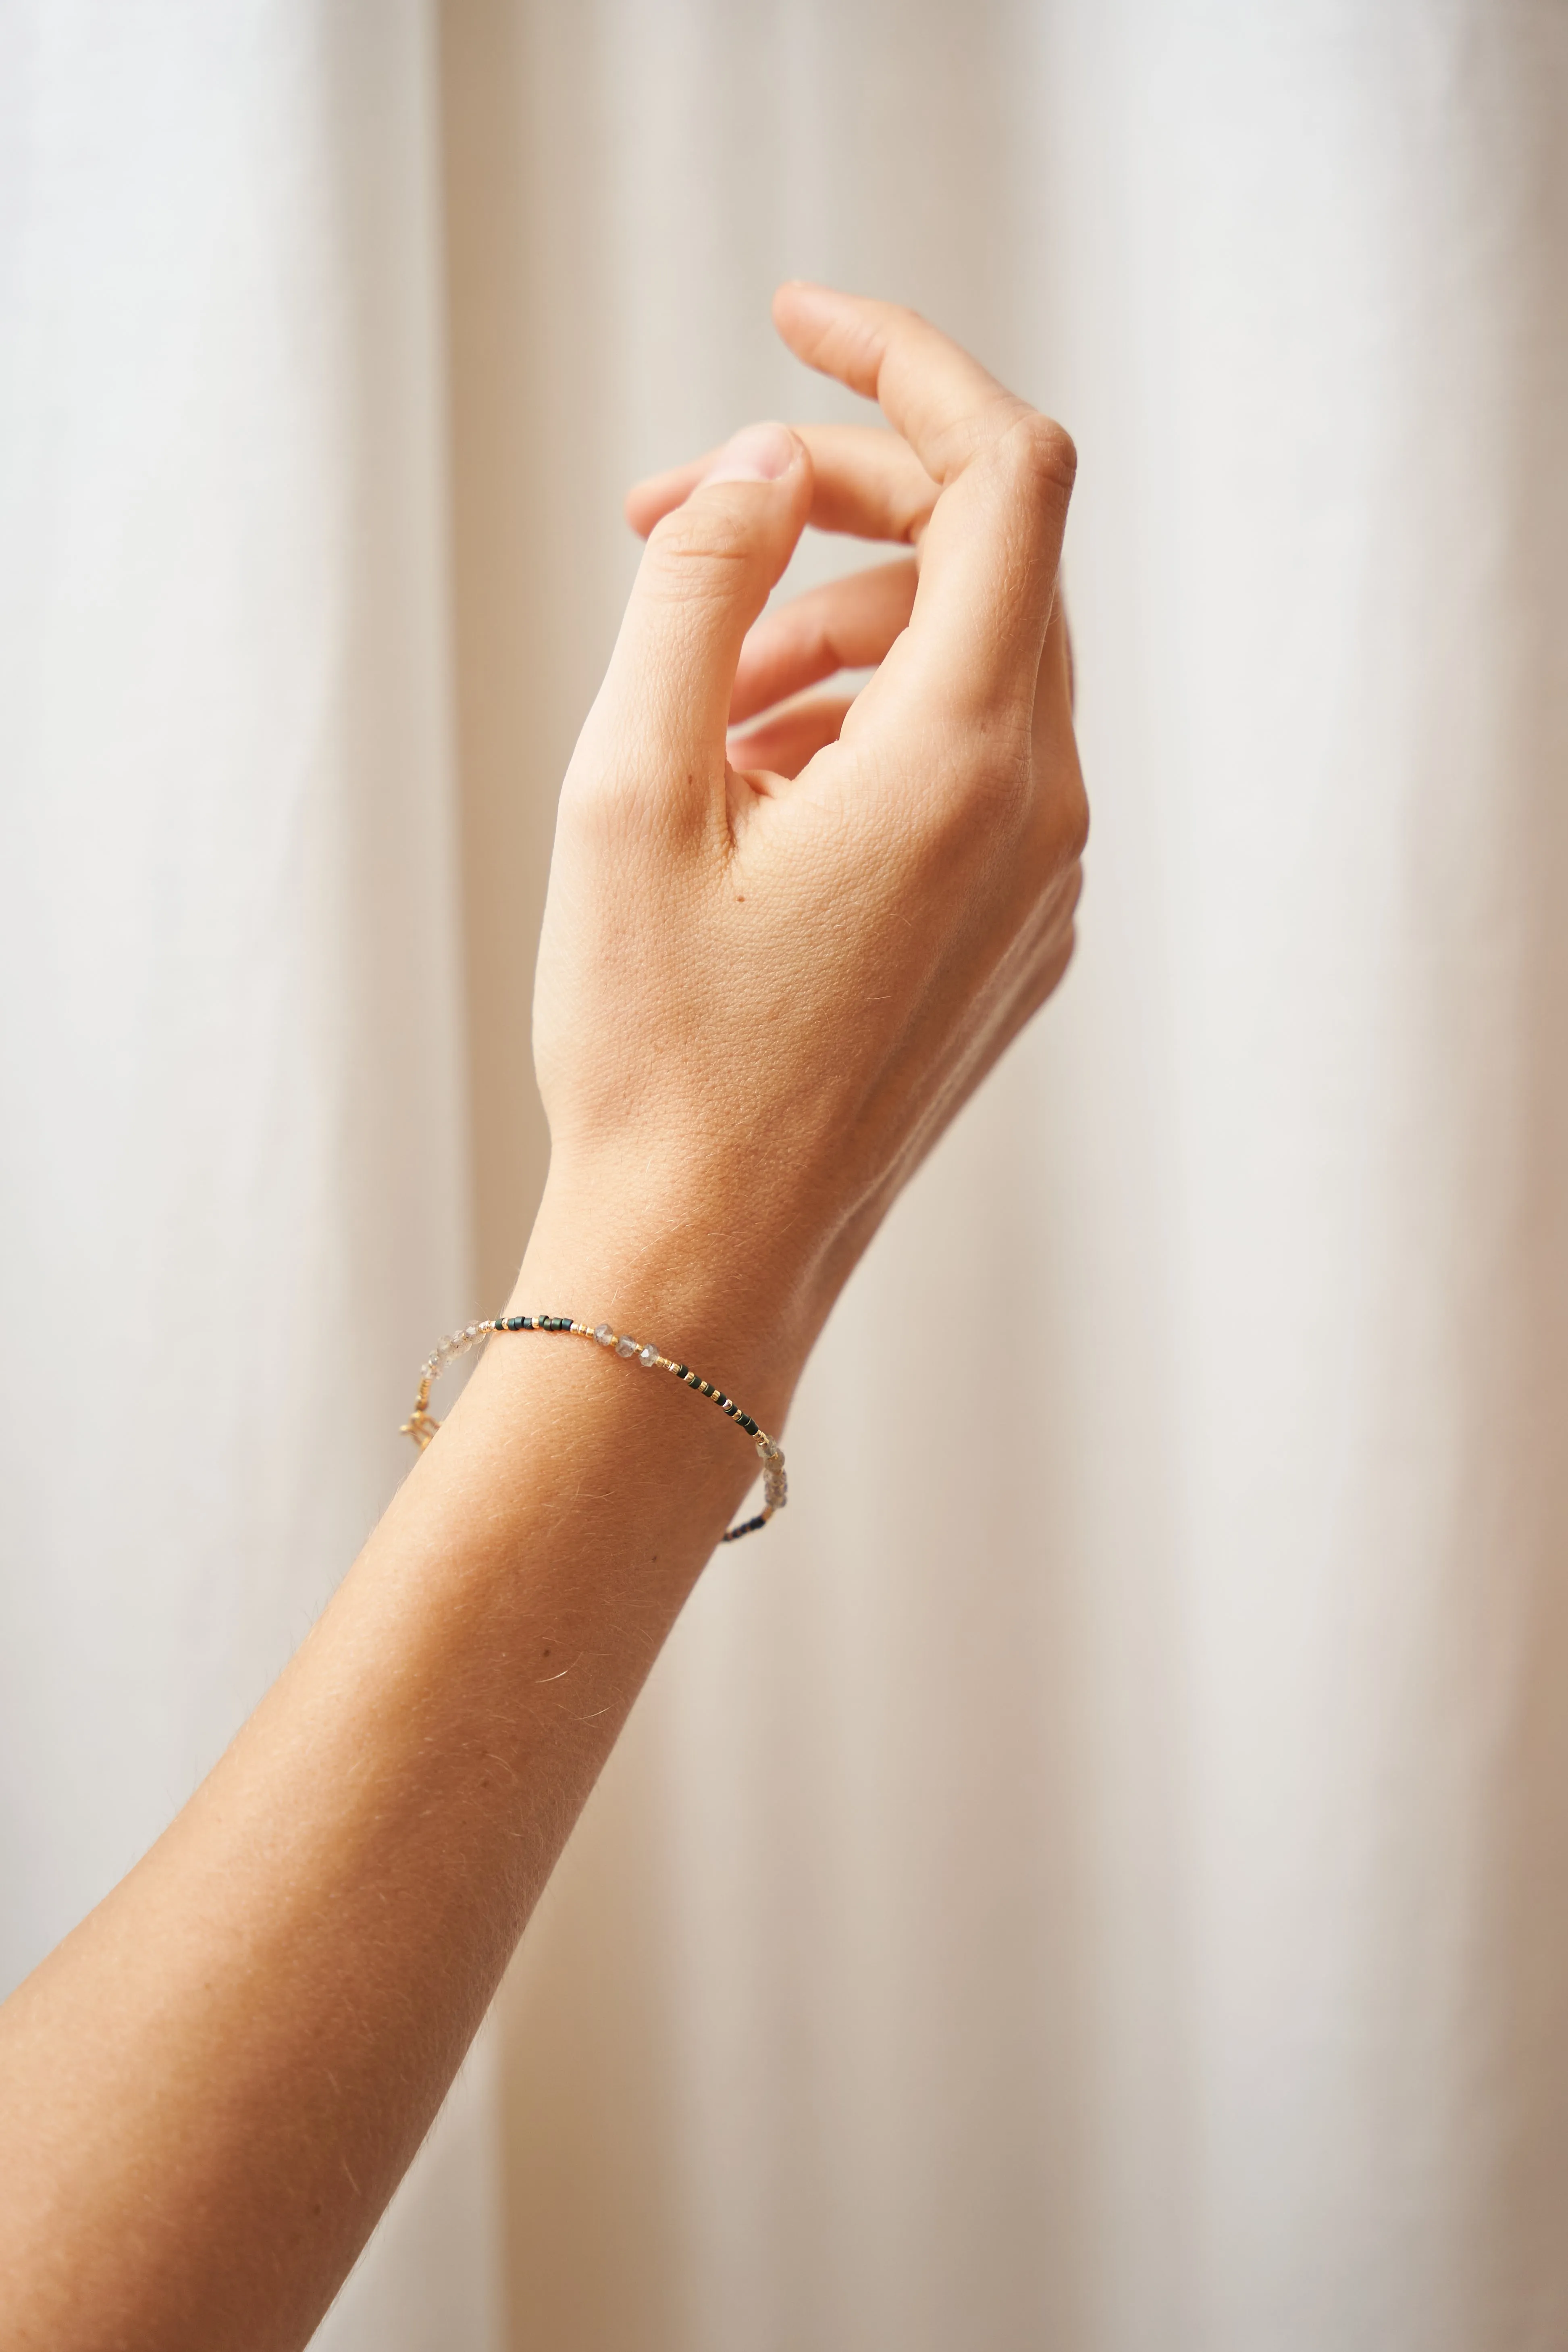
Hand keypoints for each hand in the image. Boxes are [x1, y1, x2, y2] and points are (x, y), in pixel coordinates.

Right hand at [523, 286, 1085, 1409]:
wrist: (705, 1267)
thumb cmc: (653, 1053)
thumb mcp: (629, 792)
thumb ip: (697, 593)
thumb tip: (757, 465)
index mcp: (963, 763)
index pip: (1004, 476)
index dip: (904, 367)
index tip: (792, 320)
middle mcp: (1039, 815)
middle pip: (984, 565)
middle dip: (829, 515)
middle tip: (671, 530)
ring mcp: (1041, 888)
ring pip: (968, 672)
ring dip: (831, 639)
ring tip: (694, 711)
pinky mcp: (1015, 941)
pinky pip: (968, 773)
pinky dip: (867, 734)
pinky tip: (752, 795)